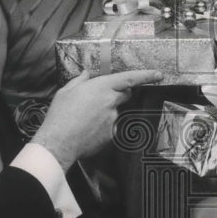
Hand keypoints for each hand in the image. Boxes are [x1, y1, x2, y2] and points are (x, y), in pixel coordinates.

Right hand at [32, 69, 162, 170]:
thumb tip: (86, 75)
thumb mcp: (66, 92)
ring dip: (105, 113)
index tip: (158, 74)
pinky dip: (101, 127)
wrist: (58, 143)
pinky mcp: (111, 134)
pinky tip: (87, 130)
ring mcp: (113, 119)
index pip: (129, 78)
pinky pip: (110, 127)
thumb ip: (80, 81)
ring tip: (84, 119)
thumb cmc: (59, 115)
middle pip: (124, 94)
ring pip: (114, 112)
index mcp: (101, 87)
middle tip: (97, 100)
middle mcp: (111, 102)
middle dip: (116, 94)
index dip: (146, 75)